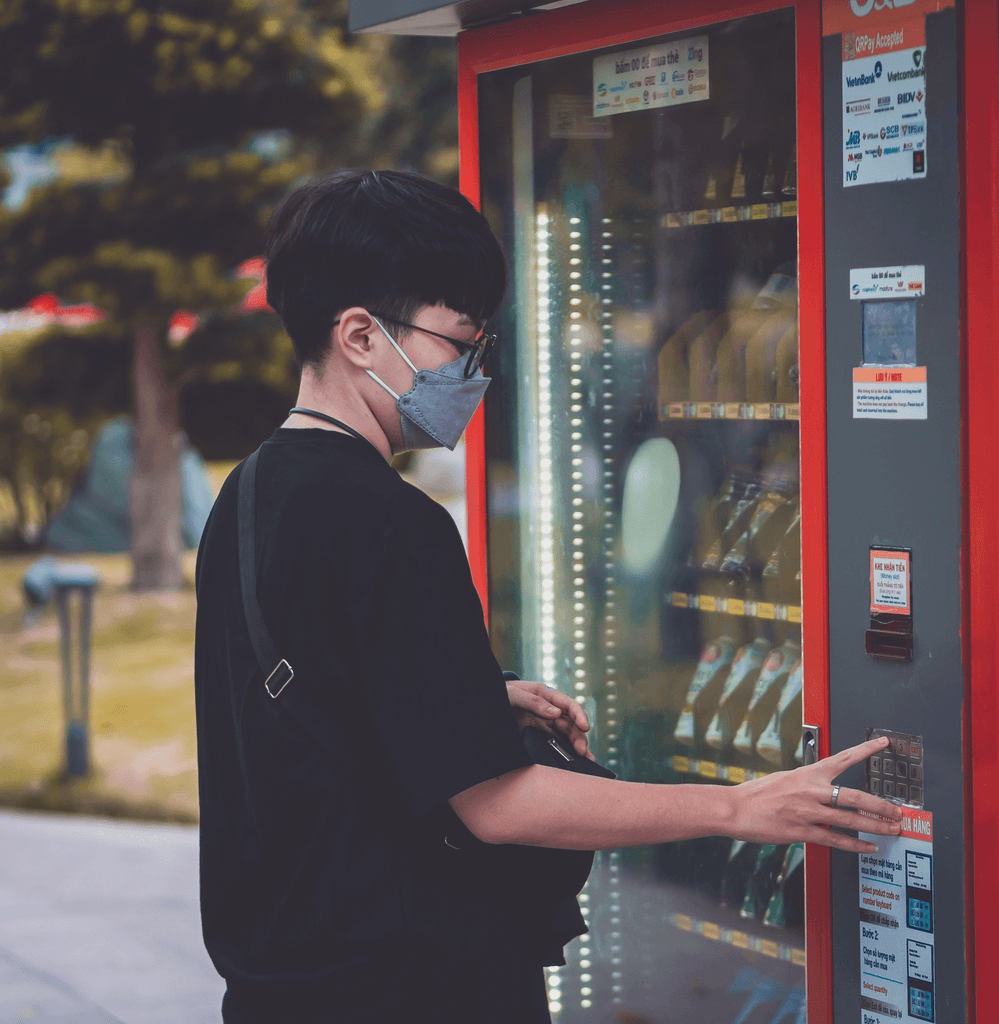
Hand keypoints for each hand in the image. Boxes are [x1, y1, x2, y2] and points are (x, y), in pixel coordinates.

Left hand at [506, 679, 593, 759]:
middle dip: (578, 736)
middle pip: (570, 723)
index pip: (568, 705)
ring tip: (587, 760)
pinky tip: (576, 761)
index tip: (585, 727)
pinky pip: (555, 742)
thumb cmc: (501, 693)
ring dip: (576, 745)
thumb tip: (557, 713)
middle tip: (582, 751)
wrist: (485, 703)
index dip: (578, 715)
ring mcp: (545, 722)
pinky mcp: (538, 734)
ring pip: (566, 734)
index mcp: (546, 695)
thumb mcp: (514, 694)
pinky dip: (566, 750)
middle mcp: (549, 709)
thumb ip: (534, 702)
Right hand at [730, 736, 902, 852]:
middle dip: (882, 805)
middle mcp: (811, 790)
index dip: (866, 749)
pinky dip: (855, 844)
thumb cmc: (758, 793)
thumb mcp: (785, 779)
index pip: (842, 757)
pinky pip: (835, 840)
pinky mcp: (802, 831)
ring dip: (876, 826)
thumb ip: (808, 784)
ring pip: (850, 820)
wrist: (735, 808)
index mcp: (808, 773)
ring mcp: (808, 812)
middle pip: (856, 796)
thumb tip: (827, 791)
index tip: (883, 743)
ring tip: (892, 830)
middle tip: (898, 811)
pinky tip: (868, 847)